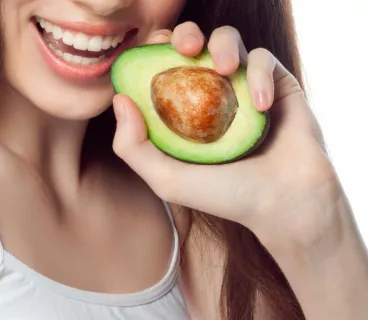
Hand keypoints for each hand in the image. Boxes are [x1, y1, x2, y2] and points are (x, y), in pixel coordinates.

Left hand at [112, 22, 343, 250]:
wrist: (284, 204)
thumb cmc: (224, 195)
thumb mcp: (167, 178)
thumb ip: (133, 147)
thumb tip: (119, 100)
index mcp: (183, 111)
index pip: (162, 68)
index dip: (152, 53)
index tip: (149, 53)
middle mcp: (210, 95)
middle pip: (192, 44)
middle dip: (185, 35)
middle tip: (184, 49)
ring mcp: (242, 87)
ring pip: (228, 40)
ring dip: (223, 44)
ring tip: (224, 69)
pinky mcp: (276, 84)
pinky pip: (263, 59)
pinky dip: (260, 74)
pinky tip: (261, 106)